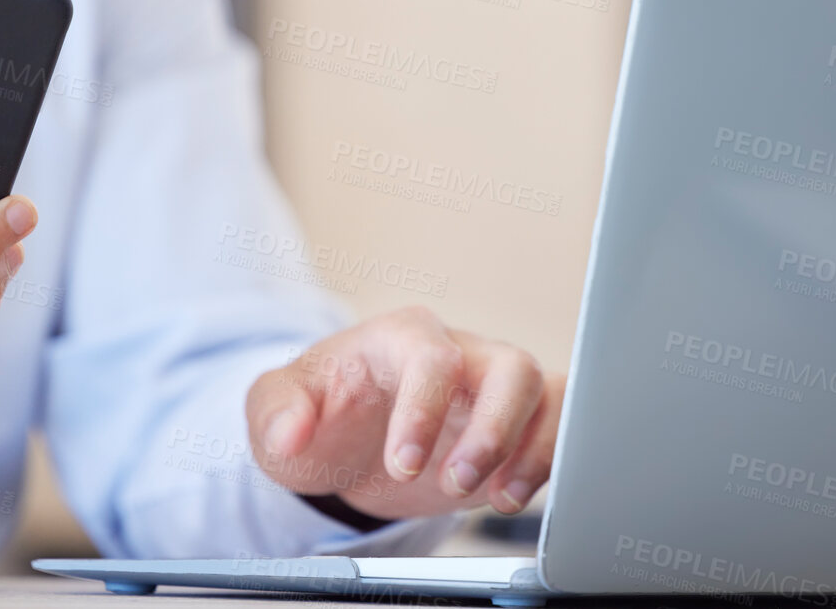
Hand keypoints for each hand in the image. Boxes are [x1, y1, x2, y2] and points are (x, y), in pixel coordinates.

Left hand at [246, 306, 563, 519]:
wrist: (348, 432)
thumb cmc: (322, 407)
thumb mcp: (277, 406)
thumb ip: (277, 412)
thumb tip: (291, 432)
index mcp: (402, 338)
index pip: (432, 358)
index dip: (425, 412)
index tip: (403, 464)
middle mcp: (458, 353)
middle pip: (510, 368)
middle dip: (494, 431)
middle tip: (457, 482)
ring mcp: (491, 386)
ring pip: (545, 393)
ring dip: (531, 449)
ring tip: (497, 497)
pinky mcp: (514, 421)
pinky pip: (558, 422)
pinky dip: (549, 458)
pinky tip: (515, 493)